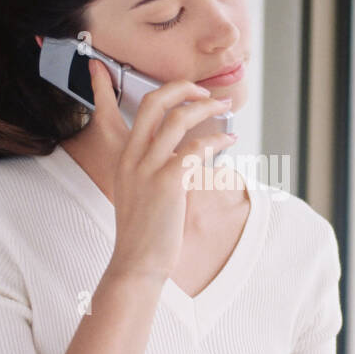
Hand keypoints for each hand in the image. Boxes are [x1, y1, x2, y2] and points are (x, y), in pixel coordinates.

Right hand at [90, 58, 234, 283]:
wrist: (136, 265)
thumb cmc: (145, 235)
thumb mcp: (140, 194)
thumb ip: (155, 170)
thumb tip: (186, 155)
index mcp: (125, 157)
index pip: (134, 108)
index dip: (162, 90)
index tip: (187, 90)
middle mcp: (133, 157)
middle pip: (156, 102)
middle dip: (185, 88)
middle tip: (207, 93)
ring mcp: (148, 168)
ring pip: (179, 119)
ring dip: (207, 108)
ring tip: (225, 108)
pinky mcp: (168, 182)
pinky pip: (196, 148)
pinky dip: (217, 139)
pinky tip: (229, 140)